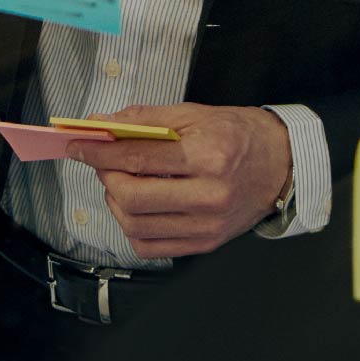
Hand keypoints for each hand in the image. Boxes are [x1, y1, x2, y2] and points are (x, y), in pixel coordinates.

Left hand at [70, 103, 290, 256]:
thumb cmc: (240, 135)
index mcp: (209, 156)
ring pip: (136, 225)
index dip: (100, 151)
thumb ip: (146, 120)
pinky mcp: (205, 244)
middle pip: (132, 197)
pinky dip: (131, 227)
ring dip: (115, 202)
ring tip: (119, 181)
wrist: (280, 165)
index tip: (79, 144)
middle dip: (105, 177)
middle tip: (101, 161)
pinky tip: (135, 206)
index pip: (139, 157)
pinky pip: (151, 247)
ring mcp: (207, 226)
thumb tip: (103, 125)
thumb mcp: (195, 114)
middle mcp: (209, 196)